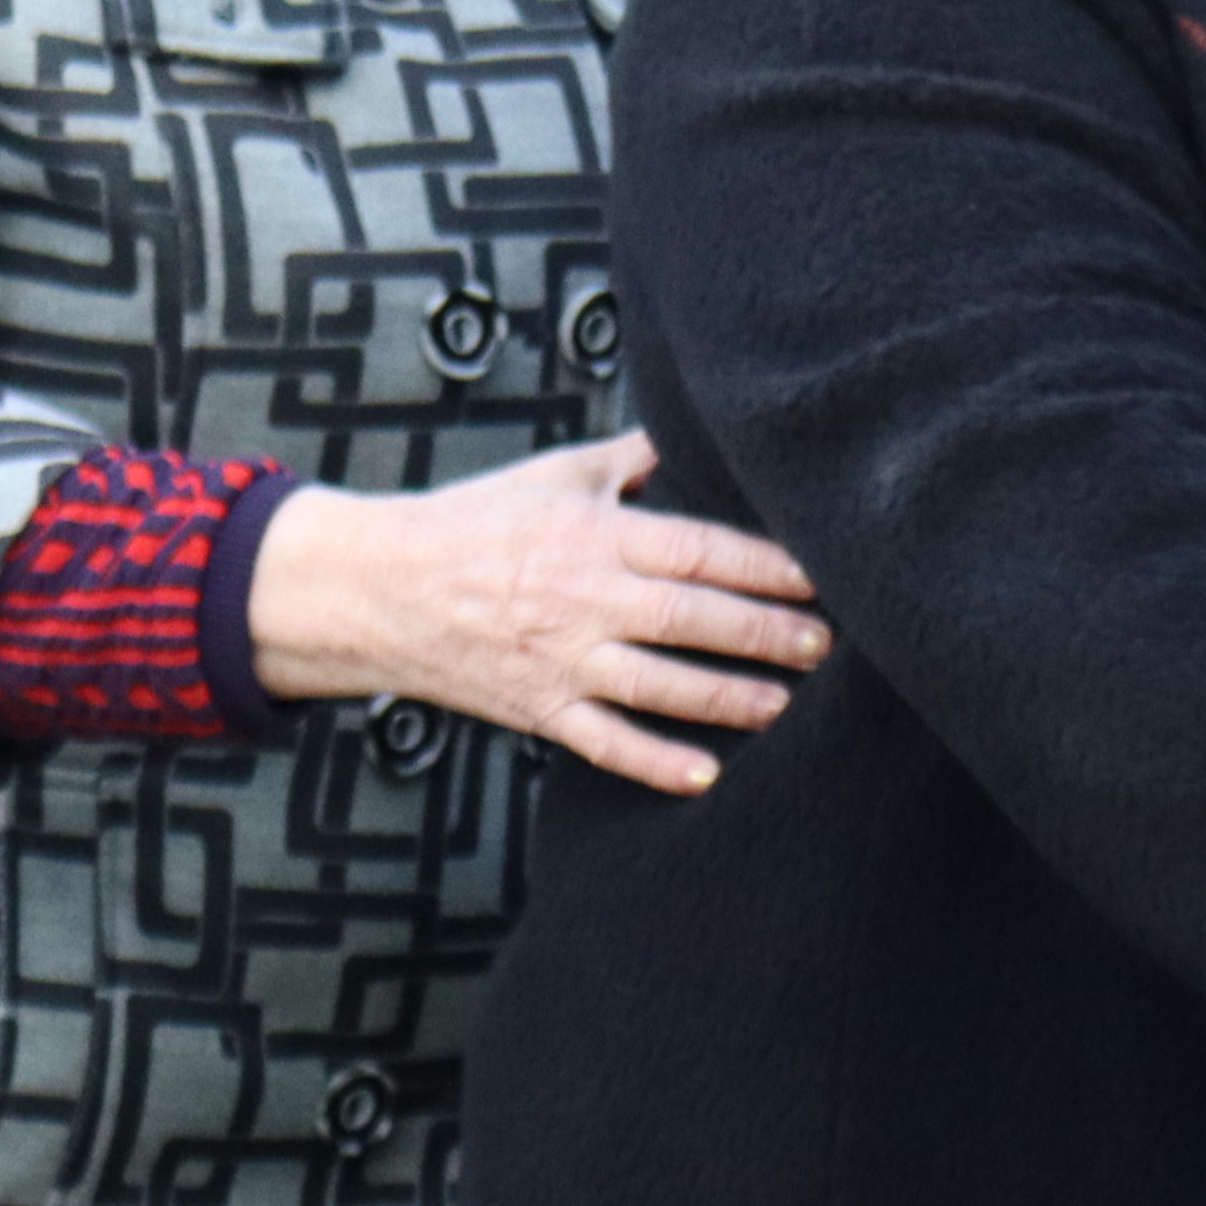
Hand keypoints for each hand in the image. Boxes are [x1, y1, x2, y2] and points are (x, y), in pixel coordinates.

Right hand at [241, 431, 820, 796]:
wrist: (378, 587)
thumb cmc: (471, 522)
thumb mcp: (551, 473)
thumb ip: (628, 459)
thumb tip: (689, 429)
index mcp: (593, 535)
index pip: (697, 548)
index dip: (763, 563)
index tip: (819, 572)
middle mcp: (584, 598)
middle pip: (690, 617)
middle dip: (764, 631)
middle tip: (827, 642)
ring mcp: (561, 658)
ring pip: (657, 684)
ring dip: (727, 696)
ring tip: (785, 703)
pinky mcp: (537, 707)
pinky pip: (603, 741)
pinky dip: (653, 761)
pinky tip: (704, 776)